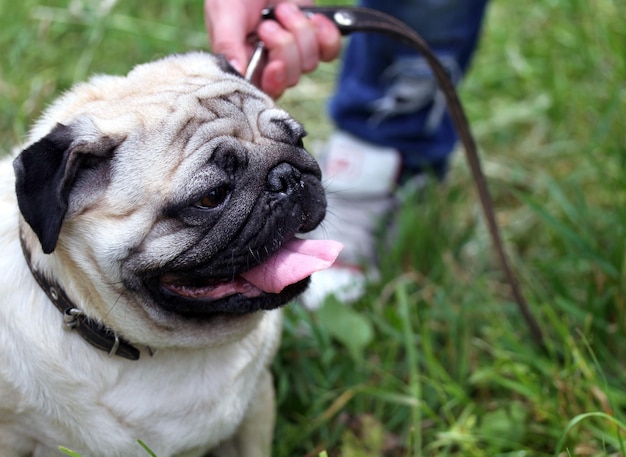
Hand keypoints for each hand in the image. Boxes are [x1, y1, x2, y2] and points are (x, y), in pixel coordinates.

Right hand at [205, 0, 340, 98]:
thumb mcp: (224, 12)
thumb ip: (227, 43)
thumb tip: (234, 72)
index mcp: (245, 63)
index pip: (263, 91)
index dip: (274, 82)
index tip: (275, 64)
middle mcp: (269, 63)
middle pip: (290, 78)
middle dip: (284, 47)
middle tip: (268, 23)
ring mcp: (294, 53)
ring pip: (309, 63)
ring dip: (299, 31)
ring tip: (283, 9)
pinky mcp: (315, 40)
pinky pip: (329, 52)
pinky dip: (326, 35)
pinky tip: (314, 18)